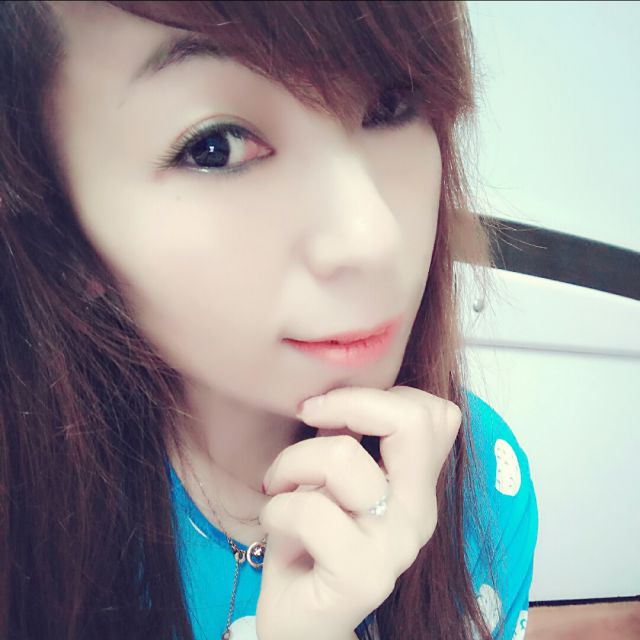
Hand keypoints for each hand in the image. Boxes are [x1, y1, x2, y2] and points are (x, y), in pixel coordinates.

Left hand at [256, 385, 461, 639]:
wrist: (301, 620)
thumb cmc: (312, 538)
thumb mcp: (334, 478)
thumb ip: (350, 438)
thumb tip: (333, 394)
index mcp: (417, 485)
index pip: (434, 412)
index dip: (375, 395)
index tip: (328, 410)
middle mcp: (419, 513)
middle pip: (412, 420)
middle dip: (346, 403)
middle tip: (309, 416)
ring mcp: (395, 547)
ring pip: (342, 457)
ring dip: (292, 462)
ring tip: (280, 485)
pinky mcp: (363, 577)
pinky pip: (310, 510)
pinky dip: (277, 507)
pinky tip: (275, 522)